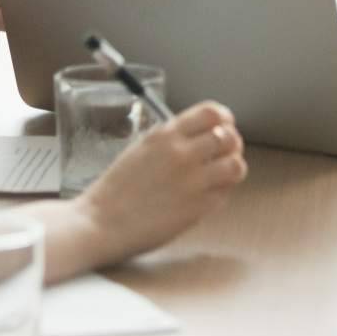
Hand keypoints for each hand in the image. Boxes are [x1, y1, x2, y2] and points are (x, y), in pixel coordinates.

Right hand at [79, 102, 247, 263]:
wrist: (100, 223)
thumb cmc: (115, 189)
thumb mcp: (140, 148)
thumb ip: (171, 140)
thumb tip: (200, 135)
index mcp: (165, 135)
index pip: (212, 113)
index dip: (224, 119)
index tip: (224, 126)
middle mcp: (182, 154)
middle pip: (230, 137)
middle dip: (232, 144)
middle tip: (225, 153)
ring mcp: (193, 181)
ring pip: (236, 165)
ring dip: (232, 168)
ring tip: (221, 175)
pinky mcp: (198, 208)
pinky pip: (225, 193)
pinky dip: (222, 192)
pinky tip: (207, 195)